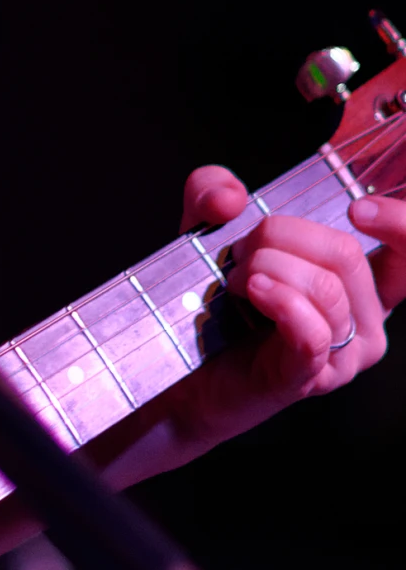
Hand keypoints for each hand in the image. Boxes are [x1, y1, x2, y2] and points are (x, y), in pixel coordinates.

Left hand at [159, 164, 405, 457]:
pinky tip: (252, 290)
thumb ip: (212, 193)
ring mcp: (342, 354)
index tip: (357, 208)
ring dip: (267, 268)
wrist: (184, 374)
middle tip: (239, 252)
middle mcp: (365, 320)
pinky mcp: (309, 376)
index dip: (399, 223)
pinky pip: (314, 332)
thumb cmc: (212, 304)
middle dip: (281, 235)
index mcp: (360, 284)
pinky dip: (281, 300)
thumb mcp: (208, 231)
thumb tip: (230, 197)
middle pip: (345, 253)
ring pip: (326, 288)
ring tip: (234, 279)